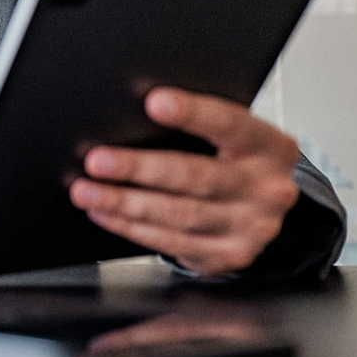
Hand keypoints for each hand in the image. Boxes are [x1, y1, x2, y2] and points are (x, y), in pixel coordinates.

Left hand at [68, 87, 301, 276]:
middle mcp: (267, 189)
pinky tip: (105, 212)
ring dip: (124, 203)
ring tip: (87, 190)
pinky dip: (131, 227)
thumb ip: (199, 124)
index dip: (193, 113)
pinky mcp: (228, 255)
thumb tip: (134, 109)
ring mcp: (251, 227)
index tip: (153, 102)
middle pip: (196, 177)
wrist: (263, 209)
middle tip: (97, 161)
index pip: (231, 124)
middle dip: (140, 168)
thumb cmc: (234, 160)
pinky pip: (171, 242)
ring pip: (178, 215)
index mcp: (270, 147)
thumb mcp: (233, 137)